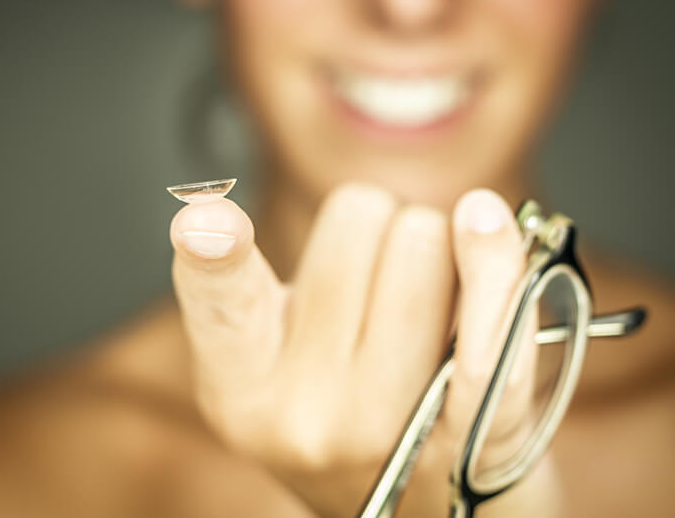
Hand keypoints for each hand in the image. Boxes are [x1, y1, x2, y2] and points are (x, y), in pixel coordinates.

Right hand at [170, 184, 560, 516]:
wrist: (410, 502)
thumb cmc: (337, 407)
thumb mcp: (270, 358)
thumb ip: (248, 284)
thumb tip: (210, 210)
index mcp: (241, 386)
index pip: (222, 303)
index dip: (212, 256)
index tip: (204, 222)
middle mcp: (307, 412)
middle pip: (359, 221)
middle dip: (376, 228)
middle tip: (375, 285)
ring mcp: (393, 423)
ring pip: (424, 240)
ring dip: (432, 247)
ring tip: (419, 307)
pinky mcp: (477, 428)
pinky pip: (492, 316)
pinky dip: (495, 258)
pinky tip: (484, 221)